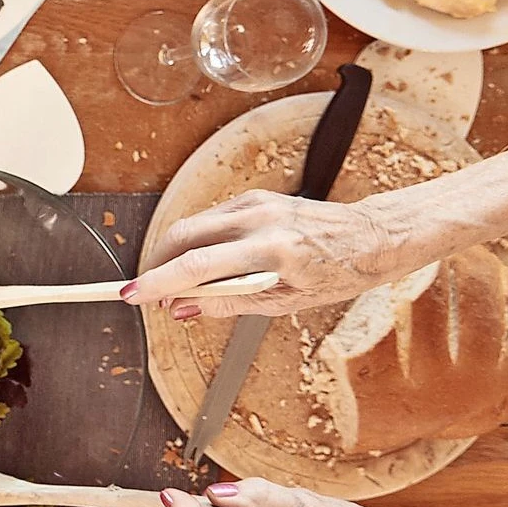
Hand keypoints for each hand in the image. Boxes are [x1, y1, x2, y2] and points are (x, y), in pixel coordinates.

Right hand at [127, 191, 412, 319]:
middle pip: (182, 235)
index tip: (133, 295)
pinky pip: (210, 219)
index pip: (198, 266)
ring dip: (173, 254)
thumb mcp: (287, 302)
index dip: (158, 282)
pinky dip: (195, 243)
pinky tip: (200, 266)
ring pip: (192, 225)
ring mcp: (256, 203)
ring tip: (175, 286)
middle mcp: (260, 219)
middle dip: (156, 264)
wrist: (374, 237)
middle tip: (150, 294)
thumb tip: (186, 309)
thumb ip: (231, 303)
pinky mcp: (255, 197)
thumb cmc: (341, 272)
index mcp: (272, 251)